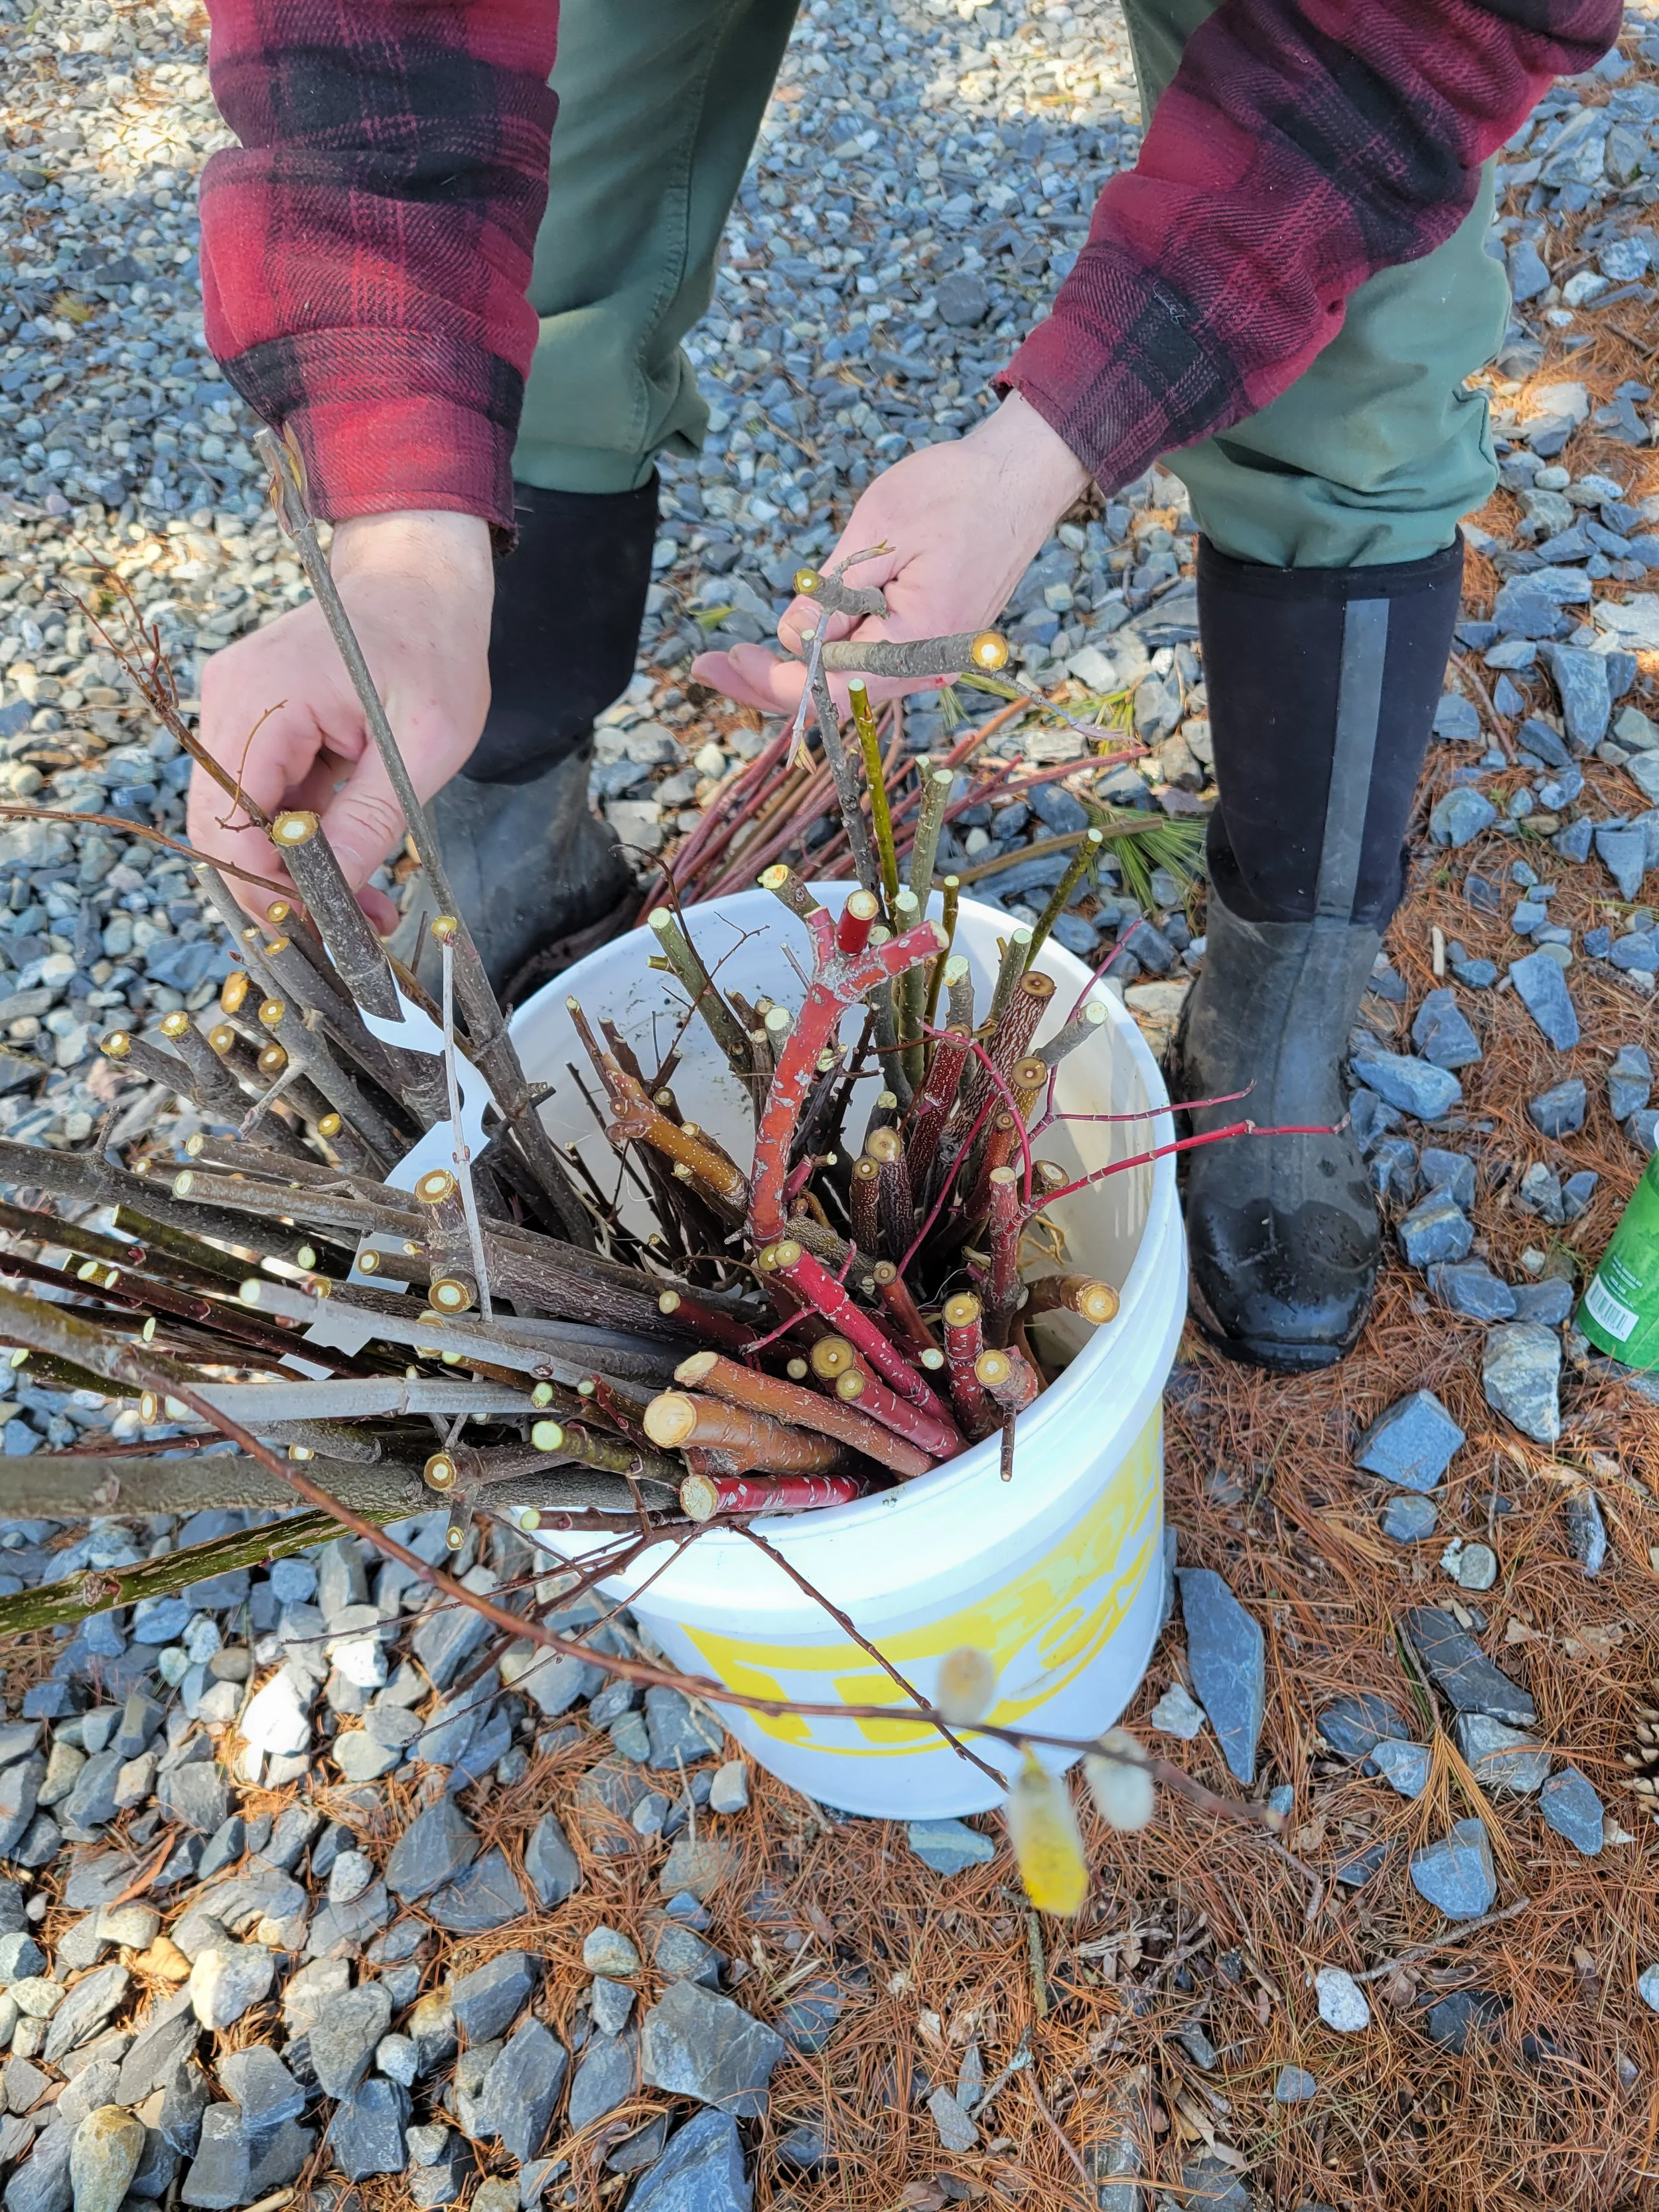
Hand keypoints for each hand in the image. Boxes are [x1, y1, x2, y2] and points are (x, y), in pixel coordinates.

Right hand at [187, 510, 493, 933]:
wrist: (420, 581)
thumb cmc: (430, 648)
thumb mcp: (420, 747)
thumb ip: (369, 821)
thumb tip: (332, 896)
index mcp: (262, 699)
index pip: (230, 823)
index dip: (269, 887)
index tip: (327, 929)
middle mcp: (227, 700)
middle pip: (224, 829)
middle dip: (284, 888)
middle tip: (354, 927)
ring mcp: (235, 707)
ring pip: (244, 819)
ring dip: (298, 868)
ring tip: (367, 902)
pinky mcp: (254, 717)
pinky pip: (264, 795)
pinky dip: (303, 836)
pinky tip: (352, 860)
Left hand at [693, 390, 1089, 716]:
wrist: (1024, 476)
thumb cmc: (956, 491)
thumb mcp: (875, 533)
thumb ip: (829, 596)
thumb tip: (790, 643)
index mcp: (915, 643)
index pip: (825, 688)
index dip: (765, 682)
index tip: (718, 664)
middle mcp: (928, 666)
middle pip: (834, 697)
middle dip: (769, 684)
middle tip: (711, 666)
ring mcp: (935, 659)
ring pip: (852, 683)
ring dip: (799, 670)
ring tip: (743, 654)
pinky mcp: (936, 644)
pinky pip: (874, 663)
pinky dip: (833, 654)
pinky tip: (802, 635)